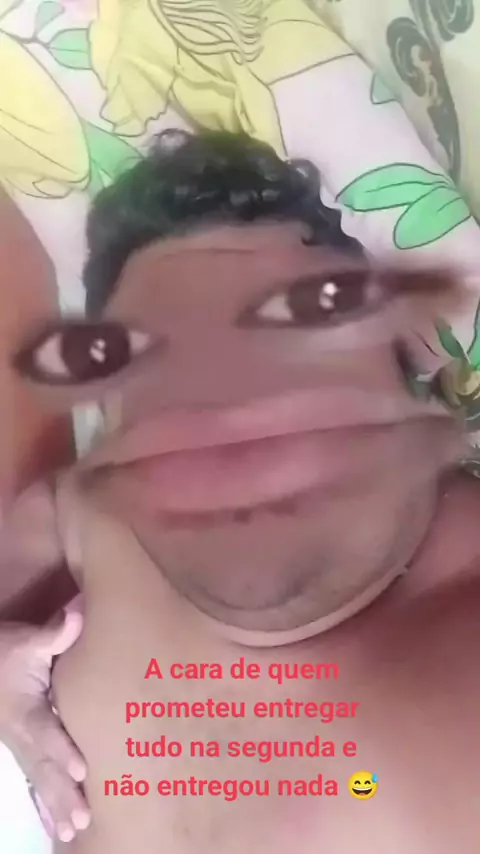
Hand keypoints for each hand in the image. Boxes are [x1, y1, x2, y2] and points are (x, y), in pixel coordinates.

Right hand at [0, 605, 89, 841]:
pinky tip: (56, 825)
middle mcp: (20, 734)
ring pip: (38, 779)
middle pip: (43, 767)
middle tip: (82, 818)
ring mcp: (18, 746)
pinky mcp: (21, 750)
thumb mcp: (26, 641)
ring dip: (55, 805)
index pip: (45, 733)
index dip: (61, 751)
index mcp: (24, 710)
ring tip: (72, 830)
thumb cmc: (5, 651)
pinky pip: (33, 781)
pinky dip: (45, 803)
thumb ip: (54, 634)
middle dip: (62, 793)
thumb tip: (79, 617)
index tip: (81, 770)